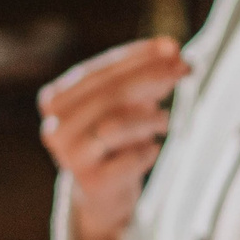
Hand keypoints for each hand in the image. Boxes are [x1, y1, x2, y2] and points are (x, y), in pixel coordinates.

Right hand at [38, 38, 188, 239]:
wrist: (104, 193)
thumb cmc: (117, 138)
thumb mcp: (128, 102)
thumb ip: (147, 77)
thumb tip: (175, 54)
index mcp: (56, 99)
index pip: (100, 70)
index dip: (137, 57)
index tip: (172, 47)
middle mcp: (55, 126)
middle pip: (109, 94)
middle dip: (151, 78)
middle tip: (184, 69)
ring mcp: (69, 157)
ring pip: (115, 125)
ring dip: (149, 118)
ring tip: (164, 120)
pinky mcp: (91, 183)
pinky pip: (129, 159)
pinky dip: (147, 151)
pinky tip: (151, 150)